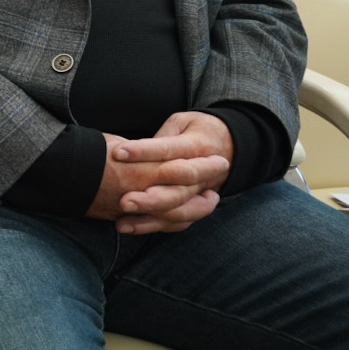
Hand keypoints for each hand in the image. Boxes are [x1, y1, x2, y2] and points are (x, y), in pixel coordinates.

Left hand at [87, 113, 233, 234]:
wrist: (229, 144)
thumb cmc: (197, 128)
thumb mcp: (181, 123)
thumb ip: (163, 137)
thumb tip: (136, 150)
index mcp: (197, 147)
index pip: (169, 150)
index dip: (144, 151)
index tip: (118, 152)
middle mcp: (202, 175)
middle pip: (178, 190)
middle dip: (150, 199)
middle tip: (124, 201)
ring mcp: (199, 194)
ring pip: (178, 211)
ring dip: (149, 217)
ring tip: (122, 220)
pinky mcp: (194, 207)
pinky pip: (176, 222)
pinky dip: (152, 226)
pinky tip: (127, 226)